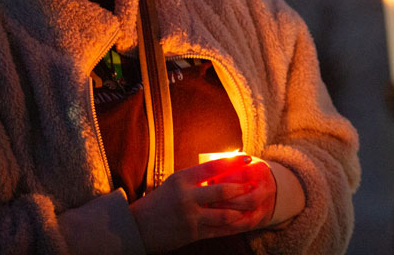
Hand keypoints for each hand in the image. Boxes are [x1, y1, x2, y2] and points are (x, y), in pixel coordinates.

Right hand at [129, 153, 276, 252]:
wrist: (137, 227)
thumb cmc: (159, 201)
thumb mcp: (174, 182)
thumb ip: (197, 177)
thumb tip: (223, 166)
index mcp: (182, 179)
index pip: (213, 167)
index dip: (233, 162)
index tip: (248, 159)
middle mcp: (187, 197)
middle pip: (223, 190)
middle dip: (243, 187)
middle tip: (255, 184)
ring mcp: (190, 217)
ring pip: (225, 213)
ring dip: (242, 209)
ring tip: (255, 204)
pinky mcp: (193, 234)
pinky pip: (220, 230)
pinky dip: (234, 226)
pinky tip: (244, 221)